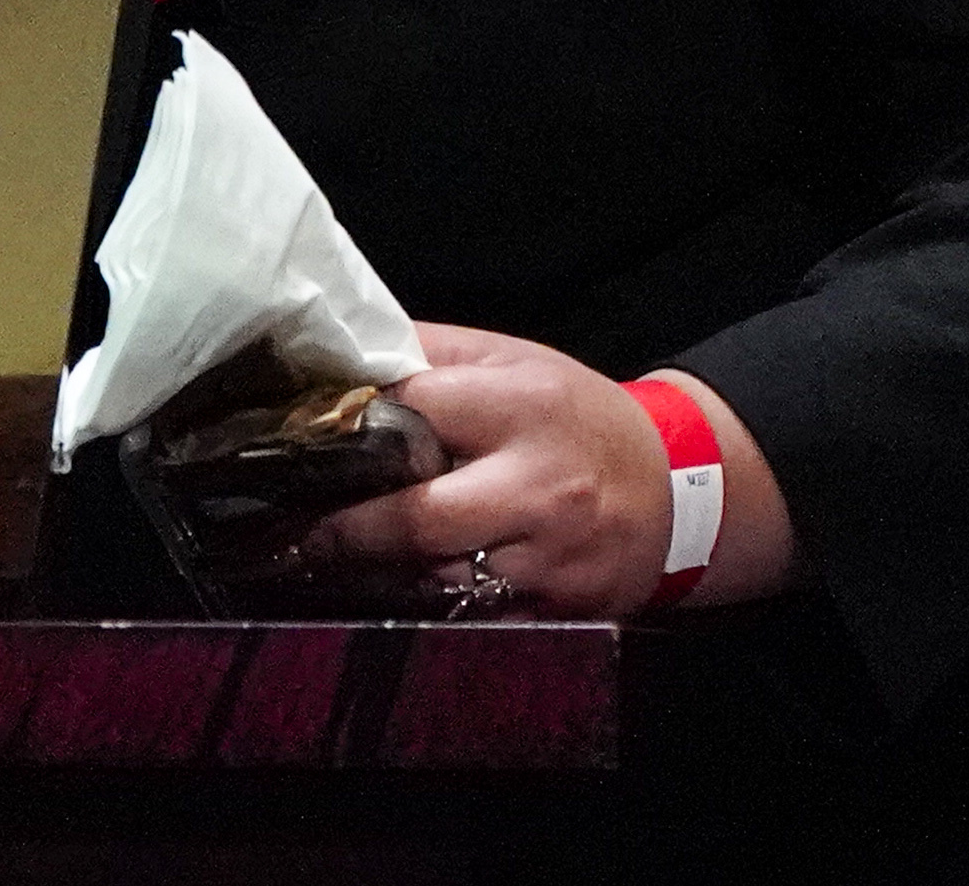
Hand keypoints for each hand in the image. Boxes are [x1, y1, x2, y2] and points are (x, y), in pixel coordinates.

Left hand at [287, 326, 791, 617]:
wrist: (678, 489)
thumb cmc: (574, 416)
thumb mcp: (512, 361)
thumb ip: (430, 355)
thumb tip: (339, 352)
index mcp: (520, 409)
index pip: (411, 413)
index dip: (349, 425)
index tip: (295, 440)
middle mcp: (537, 487)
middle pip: (417, 517)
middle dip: (344, 528)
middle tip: (290, 530)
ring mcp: (551, 559)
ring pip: (440, 578)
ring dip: (378, 574)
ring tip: (321, 564)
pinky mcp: (561, 610)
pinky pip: (475, 615)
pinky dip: (427, 606)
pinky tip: (386, 594)